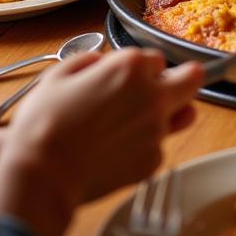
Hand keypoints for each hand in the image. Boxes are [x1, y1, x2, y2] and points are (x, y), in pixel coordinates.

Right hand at [0, 49, 201, 235]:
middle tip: (163, 88)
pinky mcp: (153, 161)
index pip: (156, 58)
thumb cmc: (45, 124)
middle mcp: (152, 96)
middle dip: (181, 79)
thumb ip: (90, 60)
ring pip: (180, 114)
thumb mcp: (59, 74)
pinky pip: (160, 145)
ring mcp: (156, 130)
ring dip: (164, 114)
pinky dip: (146, 144)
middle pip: (193, 78)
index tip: (127, 76)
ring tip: (134, 123)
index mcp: (131, 68)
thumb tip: (102, 62)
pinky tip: (119, 148)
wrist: (41, 177)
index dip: (141, 66)